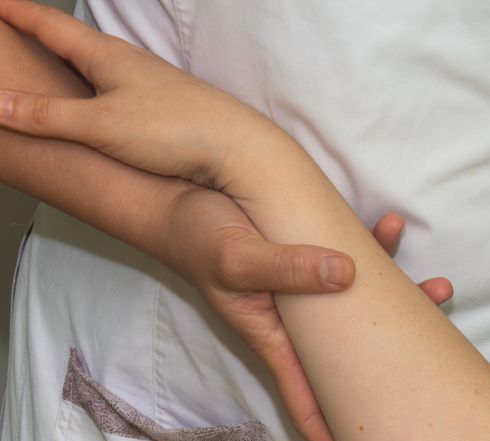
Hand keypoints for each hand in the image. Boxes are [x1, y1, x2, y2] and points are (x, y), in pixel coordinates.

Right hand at [0, 0, 283, 196]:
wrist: (239, 150)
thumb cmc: (179, 131)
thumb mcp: (99, 125)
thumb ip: (45, 116)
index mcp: (108, 57)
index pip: (52, 26)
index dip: (19, 13)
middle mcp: (132, 64)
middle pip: (78, 41)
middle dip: (45, 33)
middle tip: (19, 27)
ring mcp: (153, 85)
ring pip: (103, 65)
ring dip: (75, 60)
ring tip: (55, 62)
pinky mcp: (168, 110)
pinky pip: (122, 90)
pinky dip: (100, 89)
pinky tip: (106, 104)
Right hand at [162, 186, 451, 440]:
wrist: (175, 197)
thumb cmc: (196, 236)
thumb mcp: (237, 256)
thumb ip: (286, 267)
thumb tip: (347, 274)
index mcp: (277, 343)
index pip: (313, 411)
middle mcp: (299, 329)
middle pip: (356, 364)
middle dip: (401, 368)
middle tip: (448, 361)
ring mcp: (308, 297)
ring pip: (364, 311)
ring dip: (403, 299)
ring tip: (441, 288)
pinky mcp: (309, 258)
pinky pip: (351, 261)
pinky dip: (375, 248)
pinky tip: (390, 225)